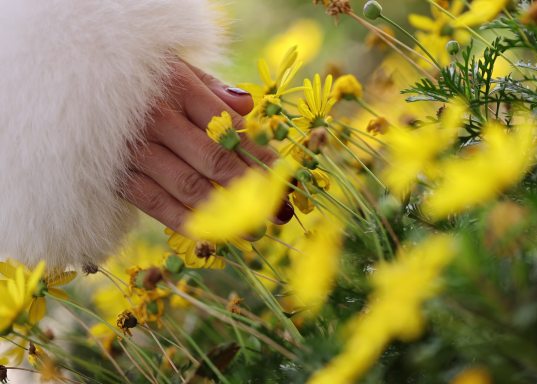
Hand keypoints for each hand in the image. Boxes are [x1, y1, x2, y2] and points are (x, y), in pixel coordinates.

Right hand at [122, 60, 290, 232]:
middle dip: (252, 189)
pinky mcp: (117, 174)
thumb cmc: (141, 80)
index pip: (231, 128)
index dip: (261, 157)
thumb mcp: (177, 69)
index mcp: (180, 88)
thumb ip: (214, 90)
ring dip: (225, 211)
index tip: (284, 180)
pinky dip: (183, 221)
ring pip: (189, 186)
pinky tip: (209, 235)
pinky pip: (154, 202)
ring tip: (254, 229)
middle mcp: (159, 118)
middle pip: (216, 160)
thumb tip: (250, 107)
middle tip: (278, 213)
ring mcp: (136, 148)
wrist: (75, 87)